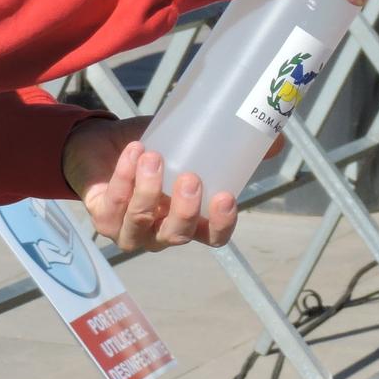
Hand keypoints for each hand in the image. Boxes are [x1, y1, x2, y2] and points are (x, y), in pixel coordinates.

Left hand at [61, 116, 237, 251]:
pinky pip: (114, 202)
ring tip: (152, 156)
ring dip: (148, 190)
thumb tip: (277, 141)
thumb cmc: (153, 149)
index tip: (226, 197)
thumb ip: (225, 145)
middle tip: (189, 178)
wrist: (101, 144)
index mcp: (189, 221)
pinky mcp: (102, 218)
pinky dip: (124, 176)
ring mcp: (129, 229)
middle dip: (184, 210)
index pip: (213, 237)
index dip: (221, 224)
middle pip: (177, 234)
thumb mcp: (190, 145)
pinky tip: (133, 151)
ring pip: (141, 221)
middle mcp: (160, 232)